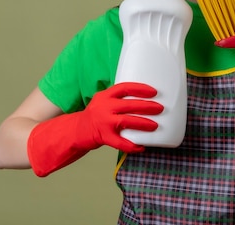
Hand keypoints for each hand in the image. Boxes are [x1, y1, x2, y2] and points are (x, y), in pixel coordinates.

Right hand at [27, 82, 162, 176]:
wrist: (74, 132)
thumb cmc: (94, 117)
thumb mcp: (103, 102)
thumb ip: (117, 100)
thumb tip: (142, 99)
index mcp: (105, 95)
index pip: (125, 87)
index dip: (140, 88)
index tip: (154, 91)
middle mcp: (103, 106)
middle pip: (129, 104)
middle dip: (147, 106)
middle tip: (160, 108)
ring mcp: (103, 122)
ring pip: (127, 121)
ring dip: (143, 123)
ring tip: (155, 125)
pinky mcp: (102, 137)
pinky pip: (121, 143)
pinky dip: (132, 145)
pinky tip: (141, 147)